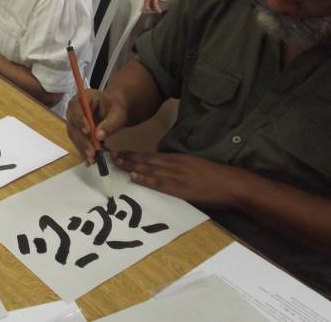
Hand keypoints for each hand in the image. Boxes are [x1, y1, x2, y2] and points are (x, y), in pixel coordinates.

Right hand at [66, 89, 128, 164]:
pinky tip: (89, 160)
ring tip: (91, 159)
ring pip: (74, 135)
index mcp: (85, 97)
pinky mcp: (76, 130)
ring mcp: (74, 119)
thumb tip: (99, 136)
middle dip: (82, 139)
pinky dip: (83, 151)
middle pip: (73, 124)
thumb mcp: (118, 114)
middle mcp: (75, 108)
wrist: (114, 111)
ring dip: (82, 148)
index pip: (76, 107)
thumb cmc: (116, 109)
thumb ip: (109, 124)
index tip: (88, 131)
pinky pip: (77, 141)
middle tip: (91, 152)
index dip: (80, 119)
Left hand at [113, 151, 246, 206]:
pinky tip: (135, 177)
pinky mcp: (181, 189)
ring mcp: (177, 176)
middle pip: (146, 160)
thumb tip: (159, 166)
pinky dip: (146, 180)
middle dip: (128, 159)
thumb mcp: (192, 163)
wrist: (230, 183)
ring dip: (132, 167)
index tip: (119, 153)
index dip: (134, 154)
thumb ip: (176, 164)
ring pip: (150, 169)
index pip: (150, 155)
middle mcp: (174, 164)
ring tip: (117, 164)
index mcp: (177, 158)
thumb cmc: (212, 174)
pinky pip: (160, 183)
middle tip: (111, 156)